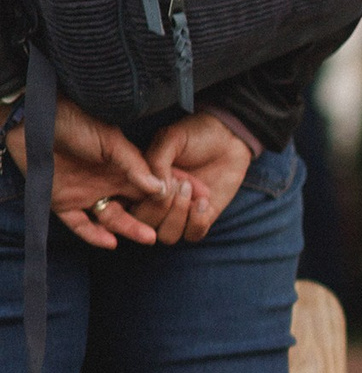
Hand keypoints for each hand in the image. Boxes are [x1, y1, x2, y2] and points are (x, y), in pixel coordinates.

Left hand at [3, 94, 180, 248]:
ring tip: (148, 237)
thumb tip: (160, 187)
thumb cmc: (74, 120)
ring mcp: (85, 194)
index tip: (195, 204)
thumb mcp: (110, 139)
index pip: (150, 189)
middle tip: (170, 228)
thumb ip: (134, 164)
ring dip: (129, 229)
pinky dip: (94, 235)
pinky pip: (79, 224)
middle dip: (153, 219)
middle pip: (134, 208)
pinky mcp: (61, 202)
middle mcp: (106, 183)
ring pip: (111, 219)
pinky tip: (110, 241)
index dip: (170, 198)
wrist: (36, 116)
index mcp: (121, 168)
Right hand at [145, 112, 252, 241]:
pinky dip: (198, 221)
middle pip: (144, 225)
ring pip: (167, 236)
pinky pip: (193, 235)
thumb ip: (156, 161)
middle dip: (159, 207)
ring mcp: (179, 213)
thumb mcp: (169, 140)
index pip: (123, 208)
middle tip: (177, 182)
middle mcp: (155, 202)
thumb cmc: (194, 135)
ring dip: (178, 215)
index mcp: (139, 184)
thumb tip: (155, 190)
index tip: (150, 187)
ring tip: (190, 189)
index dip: (134, 203)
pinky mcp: (201, 218)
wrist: (227, 139)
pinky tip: (204, 201)